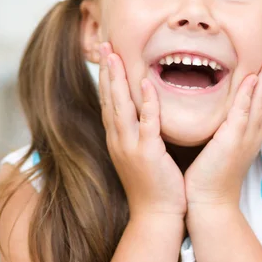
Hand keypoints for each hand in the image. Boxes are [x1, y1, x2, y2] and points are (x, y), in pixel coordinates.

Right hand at [99, 42, 186, 219]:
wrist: (156, 216)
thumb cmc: (154, 187)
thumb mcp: (142, 156)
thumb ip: (141, 134)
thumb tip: (145, 116)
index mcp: (118, 140)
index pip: (109, 103)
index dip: (107, 79)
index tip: (107, 56)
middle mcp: (119, 141)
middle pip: (109, 100)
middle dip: (106, 71)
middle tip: (104, 45)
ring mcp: (131, 147)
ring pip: (120, 107)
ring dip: (117, 80)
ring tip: (114, 55)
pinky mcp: (148, 154)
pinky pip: (146, 123)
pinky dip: (146, 102)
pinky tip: (144, 83)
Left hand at [184, 48, 261, 210]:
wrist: (207, 201)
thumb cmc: (209, 175)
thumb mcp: (221, 145)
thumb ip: (224, 126)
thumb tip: (220, 111)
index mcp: (250, 133)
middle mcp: (254, 133)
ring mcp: (246, 137)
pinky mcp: (233, 141)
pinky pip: (245, 114)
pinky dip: (251, 95)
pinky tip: (252, 78)